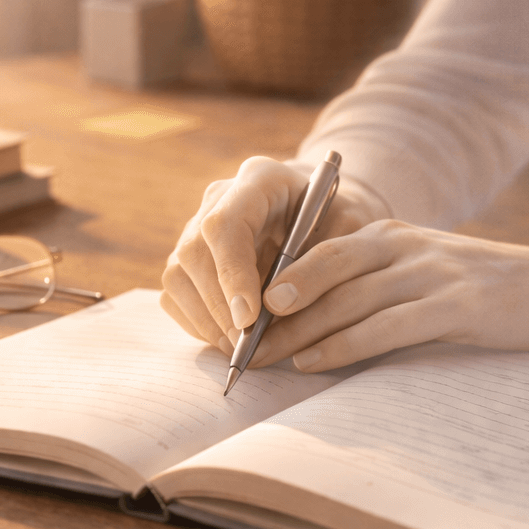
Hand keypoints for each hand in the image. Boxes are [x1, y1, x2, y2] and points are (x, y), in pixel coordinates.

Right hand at [160, 156, 388, 351]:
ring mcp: (197, 226)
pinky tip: (229, 339)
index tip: (250, 318)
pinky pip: (177, 294)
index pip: (225, 224)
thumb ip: (323, 260)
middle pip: (195, 253)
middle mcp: (220, 199)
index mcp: (260, 179)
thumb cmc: (340, 219)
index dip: (232, 273)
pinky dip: (199, 323)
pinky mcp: (190, 256)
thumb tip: (280, 305)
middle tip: (247, 346)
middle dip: (220, 307)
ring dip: (207, 320)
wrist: (324, 212)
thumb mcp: (352, 229)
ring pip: (179, 275)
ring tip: (240, 349)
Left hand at [244, 221, 528, 371]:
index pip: (315, 253)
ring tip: (260, 360)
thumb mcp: (427, 278)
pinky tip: (312, 362)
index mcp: (391, 234)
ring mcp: (431, 272)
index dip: (271, 284)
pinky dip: (342, 344)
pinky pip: (384, 325)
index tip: (236, 316)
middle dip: (273, 312)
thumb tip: (316, 327)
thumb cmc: (490, 294)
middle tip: (234, 343)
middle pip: (320, 274)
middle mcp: (404, 245)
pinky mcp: (456, 305)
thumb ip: (378, 291)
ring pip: (345, 300)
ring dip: (296, 332)